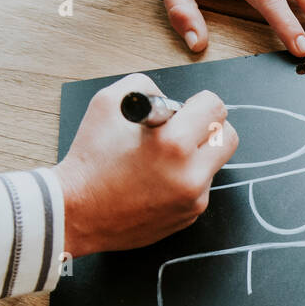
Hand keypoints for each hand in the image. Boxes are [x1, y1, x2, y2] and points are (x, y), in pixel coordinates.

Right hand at [53, 73, 237, 257]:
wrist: (75, 211)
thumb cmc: (90, 157)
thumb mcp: (109, 103)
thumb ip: (148, 88)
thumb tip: (173, 101)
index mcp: (173, 142)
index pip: (216, 107)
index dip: (198, 103)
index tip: (185, 109)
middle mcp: (190, 174)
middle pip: (229, 137)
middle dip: (208, 128)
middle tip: (185, 130)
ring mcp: (192, 199)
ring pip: (214, 164)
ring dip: (197, 155)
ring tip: (163, 158)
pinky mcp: (189, 216)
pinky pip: (200, 187)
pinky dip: (186, 179)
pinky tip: (157, 180)